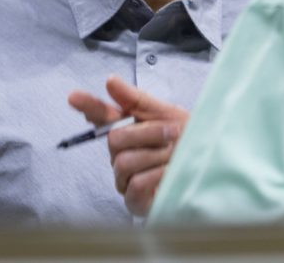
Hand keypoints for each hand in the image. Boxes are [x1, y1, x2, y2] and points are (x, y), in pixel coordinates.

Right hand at [68, 75, 188, 216]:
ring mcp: (126, 179)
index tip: (73, 97)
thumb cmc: (187, 141)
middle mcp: (121, 154)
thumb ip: (136, 98)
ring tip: (175, 156)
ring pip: (123, 162)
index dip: (87, 106)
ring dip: (155, 155)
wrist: (210, 167)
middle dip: (147, 133)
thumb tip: (110, 81)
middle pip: (114, 139)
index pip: (100, 116)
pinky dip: (156, 175)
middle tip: (173, 133)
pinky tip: (170, 173)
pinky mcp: (135, 201)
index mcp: (127, 130)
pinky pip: (136, 184)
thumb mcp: (166, 114)